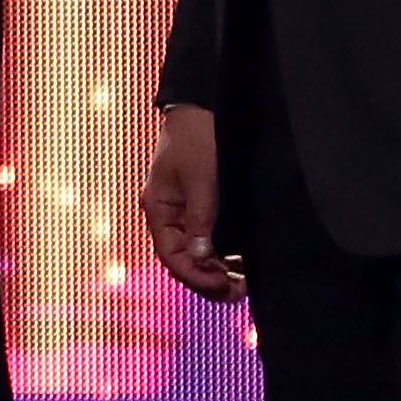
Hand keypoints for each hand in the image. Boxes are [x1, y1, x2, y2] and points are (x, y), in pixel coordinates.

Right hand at [140, 104, 246, 302]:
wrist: (199, 109)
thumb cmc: (196, 139)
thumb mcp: (200, 180)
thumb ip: (200, 218)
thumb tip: (201, 255)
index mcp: (158, 209)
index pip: (172, 257)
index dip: (196, 276)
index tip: (224, 285)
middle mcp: (166, 215)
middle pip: (181, 260)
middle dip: (207, 279)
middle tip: (240, 292)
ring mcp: (181, 212)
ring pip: (193, 254)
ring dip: (215, 270)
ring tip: (243, 282)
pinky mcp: (197, 207)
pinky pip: (203, 241)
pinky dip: (219, 255)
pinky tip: (238, 262)